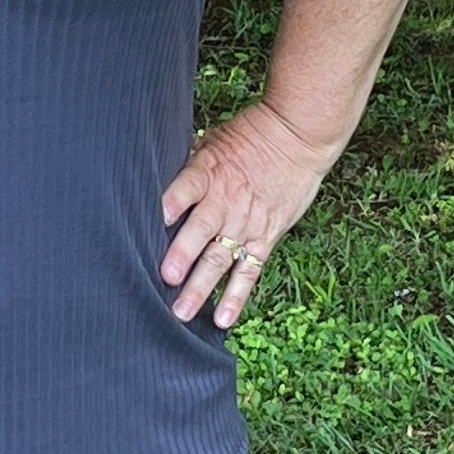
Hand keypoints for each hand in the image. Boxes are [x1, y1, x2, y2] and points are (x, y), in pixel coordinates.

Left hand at [160, 102, 337, 328]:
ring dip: (201, 287)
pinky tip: (222, 319)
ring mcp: (246, 224)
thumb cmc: (251, 135)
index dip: (172, 202)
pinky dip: (236, 296)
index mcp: (208, 173)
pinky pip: (249, 271)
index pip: (187, 188)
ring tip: (182, 312)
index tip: (157, 217)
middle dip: (183, 255)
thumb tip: (154, 172)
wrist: (299, 137)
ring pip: (220, 260)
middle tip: (166, 278)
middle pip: (201, 231)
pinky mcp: (265, 238)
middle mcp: (225, 202)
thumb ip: (187, 163)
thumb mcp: (213, 140)